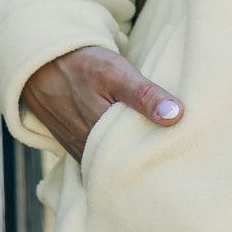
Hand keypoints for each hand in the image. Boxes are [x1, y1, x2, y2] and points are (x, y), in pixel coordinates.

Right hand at [21, 45, 183, 162]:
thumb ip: (145, 95)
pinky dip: (119, 158)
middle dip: (151, 169)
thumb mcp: (117, 73)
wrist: (45, 62)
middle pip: (126, 169)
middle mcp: (88, 152)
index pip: (138, 164)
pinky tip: (138, 152)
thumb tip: (176, 116)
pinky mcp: (77, 147)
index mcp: (101, 138)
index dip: (162, 165)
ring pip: (113, 167)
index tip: (186, 165)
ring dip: (134, 164)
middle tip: (180, 168)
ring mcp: (81, 152)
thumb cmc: (84, 65)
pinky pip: (101, 161)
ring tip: (165, 163)